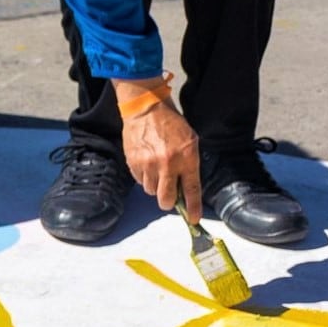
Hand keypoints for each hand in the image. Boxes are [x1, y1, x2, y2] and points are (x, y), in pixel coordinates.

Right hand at [122, 96, 201, 214]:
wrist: (146, 108)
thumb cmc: (171, 124)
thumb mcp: (190, 141)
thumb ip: (190, 165)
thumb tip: (187, 191)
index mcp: (186, 157)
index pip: (192, 190)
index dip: (193, 208)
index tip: (193, 219)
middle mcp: (167, 163)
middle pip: (166, 200)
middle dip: (169, 201)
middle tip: (169, 195)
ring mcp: (149, 164)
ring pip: (152, 192)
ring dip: (156, 186)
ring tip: (157, 169)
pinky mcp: (134, 162)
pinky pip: (140, 181)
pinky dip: (145, 177)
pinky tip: (147, 163)